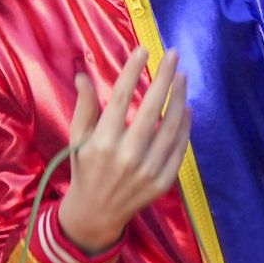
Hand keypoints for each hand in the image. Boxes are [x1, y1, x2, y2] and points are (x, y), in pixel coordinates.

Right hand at [55, 46, 188, 254]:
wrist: (97, 213)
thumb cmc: (83, 169)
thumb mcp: (76, 138)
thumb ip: (84, 107)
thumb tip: (83, 76)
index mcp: (102, 141)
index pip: (122, 97)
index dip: (133, 71)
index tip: (142, 50)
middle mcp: (127, 154)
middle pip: (151, 108)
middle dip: (164, 78)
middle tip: (172, 55)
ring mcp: (148, 170)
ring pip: (171, 127)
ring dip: (180, 99)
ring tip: (183, 77)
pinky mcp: (163, 182)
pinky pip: (179, 149)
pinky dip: (186, 127)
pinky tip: (187, 108)